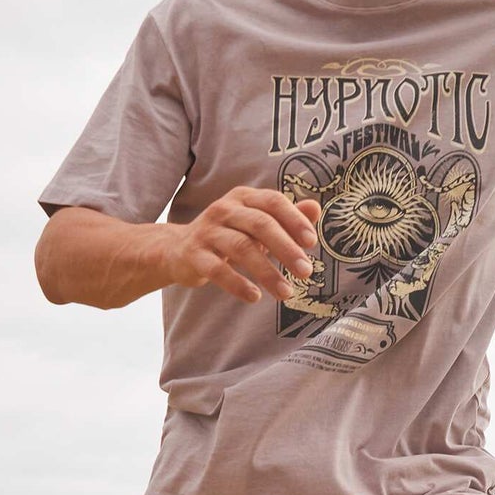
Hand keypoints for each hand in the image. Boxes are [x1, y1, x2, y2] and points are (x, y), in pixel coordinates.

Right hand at [164, 187, 319, 303]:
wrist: (178, 250)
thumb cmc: (229, 236)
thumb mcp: (257, 225)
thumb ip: (287, 218)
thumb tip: (316, 208)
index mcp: (244, 198)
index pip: (273, 202)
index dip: (294, 220)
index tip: (312, 242)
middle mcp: (224, 209)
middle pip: (260, 224)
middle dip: (286, 249)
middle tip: (306, 272)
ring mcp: (207, 231)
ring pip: (241, 248)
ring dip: (267, 272)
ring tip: (286, 293)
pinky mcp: (194, 255)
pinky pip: (217, 269)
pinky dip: (237, 284)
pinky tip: (255, 297)